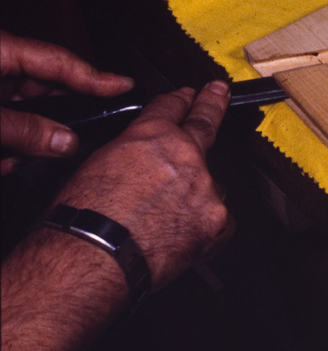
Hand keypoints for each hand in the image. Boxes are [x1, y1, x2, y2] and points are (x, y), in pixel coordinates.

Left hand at [0, 30, 133, 173]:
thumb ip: (26, 129)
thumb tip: (66, 141)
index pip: (60, 61)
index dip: (95, 77)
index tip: (123, 86)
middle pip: (43, 92)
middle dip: (47, 126)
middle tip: (59, 146)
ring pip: (24, 114)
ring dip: (21, 143)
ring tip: (11, 158)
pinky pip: (6, 123)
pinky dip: (5, 145)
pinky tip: (1, 158)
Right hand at [52, 81, 233, 288]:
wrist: (95, 258)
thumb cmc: (85, 218)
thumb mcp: (97, 164)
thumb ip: (134, 152)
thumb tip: (145, 155)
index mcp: (151, 137)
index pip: (172, 107)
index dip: (180, 100)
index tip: (189, 96)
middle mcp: (185, 157)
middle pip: (205, 124)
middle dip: (213, 103)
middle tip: (218, 92)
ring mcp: (205, 188)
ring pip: (210, 185)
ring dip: (196, 194)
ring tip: (167, 217)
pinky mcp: (218, 220)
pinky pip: (219, 219)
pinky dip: (205, 225)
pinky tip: (182, 234)